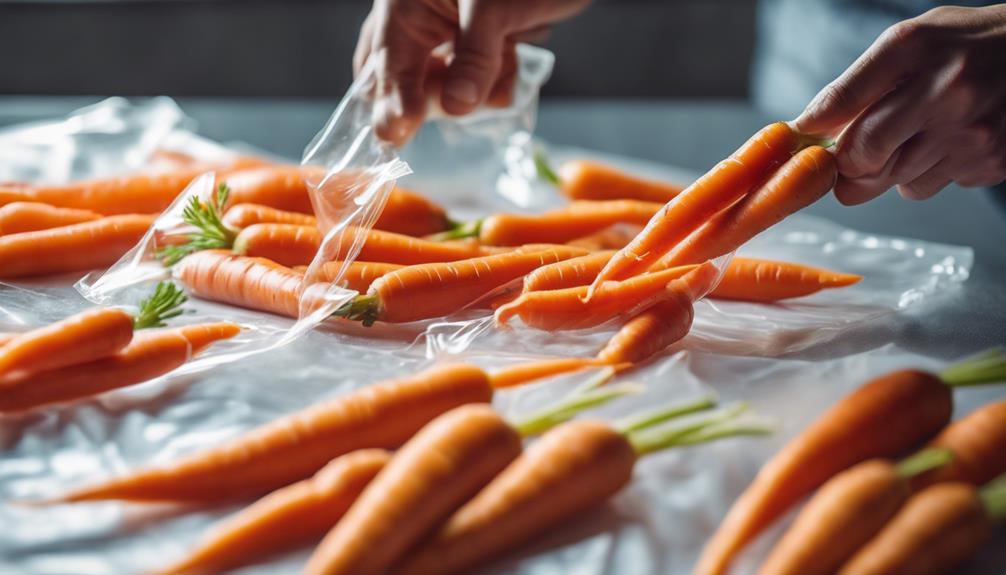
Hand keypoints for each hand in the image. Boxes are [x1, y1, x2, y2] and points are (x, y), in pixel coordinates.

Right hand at [354, 0, 588, 145]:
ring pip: (442, 82)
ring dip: (473, 90)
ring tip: (503, 71)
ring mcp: (448, 30)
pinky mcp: (477, 40)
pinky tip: (512, 70)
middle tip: (436, 120)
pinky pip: (473, 78)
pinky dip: (493, 83)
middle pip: (401, 76)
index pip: (389, 61)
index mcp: (406, 3)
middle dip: (428, 100)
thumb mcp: (495, 8)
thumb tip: (456, 107)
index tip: (397, 135)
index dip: (393, 100)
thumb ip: (475, 57)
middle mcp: (420, 16)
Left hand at [795, 5, 1005, 203]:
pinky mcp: (990, 162)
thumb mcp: (910, 43)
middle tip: (849, 158)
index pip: (839, 101)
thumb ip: (858, 84)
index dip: (811, 130)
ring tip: (912, 136)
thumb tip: (806, 130)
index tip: (800, 142)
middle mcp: (944, 90)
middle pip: (861, 156)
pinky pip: (927, 187)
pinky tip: (945, 143)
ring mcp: (970, 131)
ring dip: (887, 170)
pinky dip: (924, 174)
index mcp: (913, 49)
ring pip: (892, 181)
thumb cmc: (966, 47)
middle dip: (845, 165)